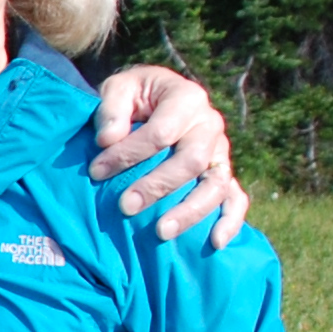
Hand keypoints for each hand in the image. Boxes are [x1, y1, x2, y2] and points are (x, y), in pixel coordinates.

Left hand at [88, 66, 248, 245]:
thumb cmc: (133, 97)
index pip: (162, 132)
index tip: (97, 171)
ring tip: (161, 233)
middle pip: (192, 161)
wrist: (152, 100)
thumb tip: (109, 139)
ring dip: (190, 211)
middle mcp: (210, 125)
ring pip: (215, 185)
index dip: (129, 154)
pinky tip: (215, 243)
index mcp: (187, 98)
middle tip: (126, 207)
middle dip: (157, 186)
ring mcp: (220, 152)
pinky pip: (236, 199)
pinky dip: (230, 221)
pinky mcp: (222, 174)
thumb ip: (112, 109)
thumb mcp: (118, 88)